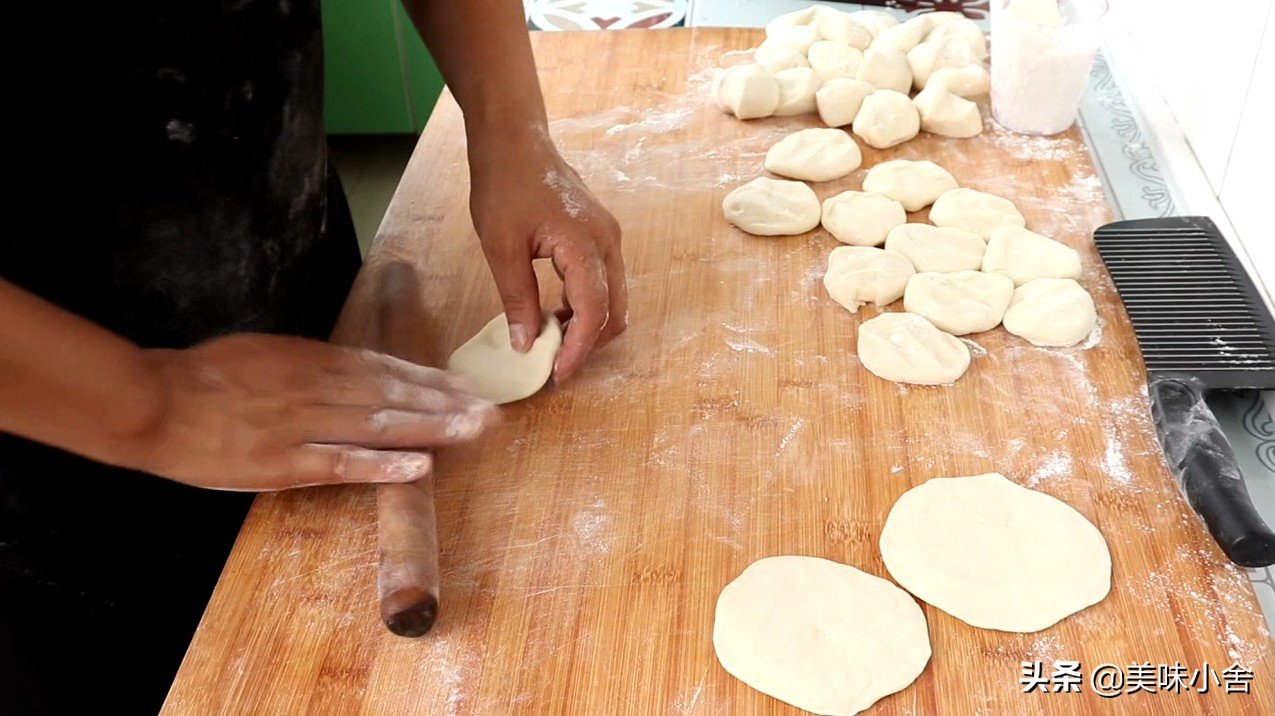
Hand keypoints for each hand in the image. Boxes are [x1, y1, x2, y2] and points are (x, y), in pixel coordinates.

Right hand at [132, 334, 496, 490]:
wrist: (154, 401)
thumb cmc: (204, 378)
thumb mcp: (264, 353)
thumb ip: (308, 363)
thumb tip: (349, 368)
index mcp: (311, 360)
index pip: (384, 367)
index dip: (428, 378)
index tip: (464, 386)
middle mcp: (317, 387)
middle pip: (394, 394)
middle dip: (445, 403)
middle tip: (489, 411)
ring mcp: (303, 425)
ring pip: (380, 424)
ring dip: (431, 428)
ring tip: (472, 432)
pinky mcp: (284, 461)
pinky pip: (342, 463)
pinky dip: (382, 465)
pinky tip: (419, 467)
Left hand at [467, 128, 626, 380]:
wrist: (514, 140)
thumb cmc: (504, 184)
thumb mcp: (501, 247)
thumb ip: (517, 298)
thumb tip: (526, 344)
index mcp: (584, 243)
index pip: (594, 311)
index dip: (578, 349)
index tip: (557, 373)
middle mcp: (607, 241)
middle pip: (615, 310)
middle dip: (588, 342)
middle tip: (554, 361)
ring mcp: (608, 236)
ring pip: (614, 298)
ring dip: (589, 324)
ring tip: (551, 336)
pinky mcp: (601, 234)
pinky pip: (605, 281)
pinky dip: (588, 304)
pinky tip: (556, 310)